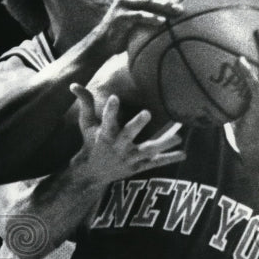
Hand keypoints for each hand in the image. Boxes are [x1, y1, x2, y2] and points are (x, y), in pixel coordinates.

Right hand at [69, 83, 185, 186]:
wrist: (92, 173)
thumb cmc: (91, 142)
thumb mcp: (87, 124)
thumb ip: (85, 103)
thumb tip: (74, 84)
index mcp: (105, 135)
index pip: (107, 120)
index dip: (110, 110)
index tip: (115, 97)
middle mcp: (118, 147)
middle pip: (128, 135)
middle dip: (136, 125)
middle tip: (147, 112)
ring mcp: (129, 158)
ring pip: (147, 150)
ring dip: (163, 144)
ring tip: (178, 137)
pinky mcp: (138, 167)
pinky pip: (156, 163)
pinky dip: (170, 159)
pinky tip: (184, 153)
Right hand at [92, 0, 196, 55]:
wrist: (104, 40)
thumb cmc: (129, 25)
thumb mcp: (142, 9)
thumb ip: (156, 1)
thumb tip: (181, 0)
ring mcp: (124, 2)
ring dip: (166, 4)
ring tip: (180, 10)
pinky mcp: (120, 16)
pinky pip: (138, 16)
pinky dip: (151, 19)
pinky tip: (163, 22)